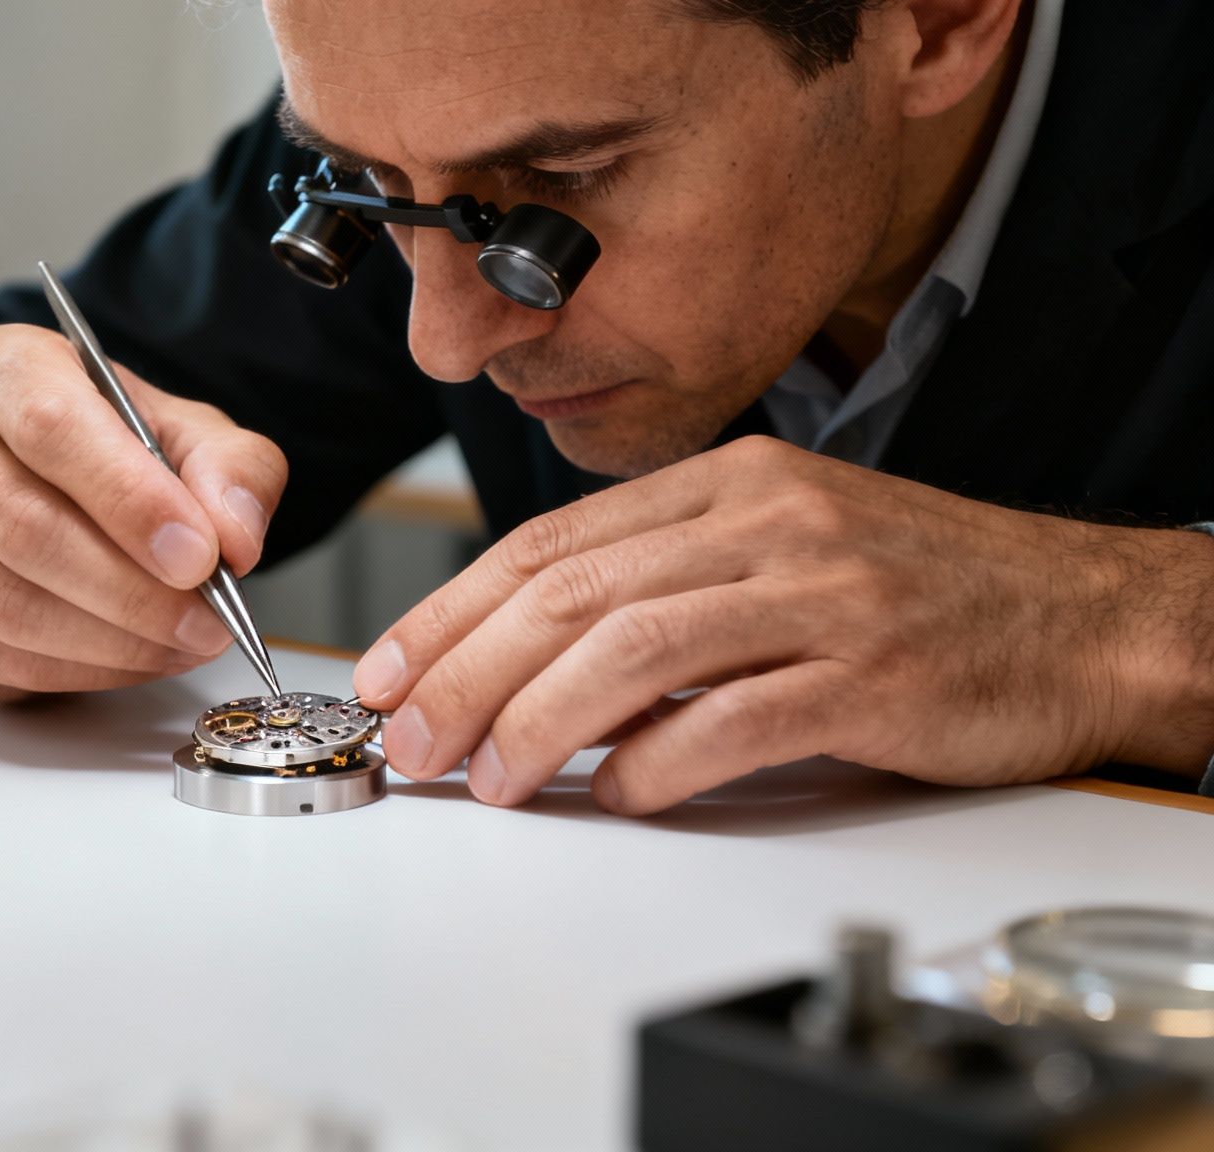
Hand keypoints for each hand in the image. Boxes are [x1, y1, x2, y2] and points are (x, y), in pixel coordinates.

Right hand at [0, 324, 286, 699]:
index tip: (200, 556)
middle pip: (25, 529)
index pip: (51, 428)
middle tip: (208, 621)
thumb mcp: (185, 432)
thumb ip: (229, 470)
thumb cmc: (107, 449)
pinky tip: (130, 658)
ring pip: (7, 605)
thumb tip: (234, 538)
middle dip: (132, 592)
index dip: (130, 501)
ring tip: (183, 642)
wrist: (32, 481)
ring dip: (112, 642)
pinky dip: (76, 672)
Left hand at [353, 436, 1213, 813]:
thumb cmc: (923, 590)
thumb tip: (532, 668)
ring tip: (486, 779)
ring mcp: (822, 592)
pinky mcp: (873, 672)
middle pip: (572, 593)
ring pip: (634, 647)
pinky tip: (615, 794)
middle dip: (466, 672)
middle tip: (409, 739)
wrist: (1089, 617)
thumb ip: (663, 589)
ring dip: (537, 720)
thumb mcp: (780, 550)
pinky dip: (658, 762)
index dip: (451, 610)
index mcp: (729, 483)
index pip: (549, 544)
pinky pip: (736, 719)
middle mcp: (767, 521)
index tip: (388, 670)